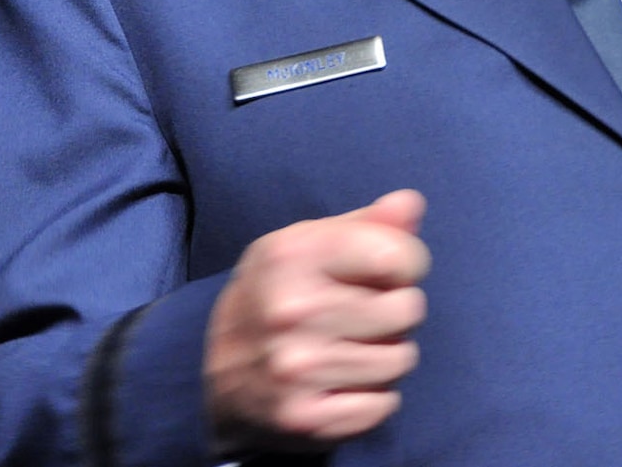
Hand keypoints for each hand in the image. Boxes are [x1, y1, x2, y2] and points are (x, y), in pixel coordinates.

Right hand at [204, 189, 430, 454]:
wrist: (210, 372)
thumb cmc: (275, 296)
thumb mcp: (305, 245)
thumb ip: (364, 224)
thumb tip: (411, 203)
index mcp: (294, 254)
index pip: (396, 255)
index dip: (408, 264)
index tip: (390, 273)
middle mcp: (292, 310)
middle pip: (407, 309)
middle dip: (398, 312)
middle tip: (366, 315)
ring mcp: (296, 368)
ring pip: (400, 360)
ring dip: (388, 356)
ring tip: (354, 348)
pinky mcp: (304, 418)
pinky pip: (383, 406)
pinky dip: (373, 398)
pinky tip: (343, 384)